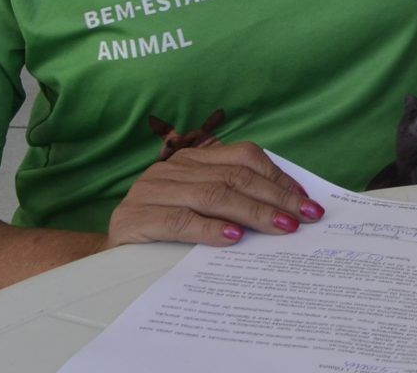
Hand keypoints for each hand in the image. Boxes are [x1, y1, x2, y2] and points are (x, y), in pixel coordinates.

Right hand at [103, 140, 319, 249]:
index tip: (308, 202)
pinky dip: (209, 228)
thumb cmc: (164, 233)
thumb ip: (235, 200)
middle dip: (275, 198)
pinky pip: (179, 220)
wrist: (109, 258)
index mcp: (192, 159)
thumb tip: (289, 209)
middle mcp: (171, 168)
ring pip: (212, 195)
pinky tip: (233, 237)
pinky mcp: (134, 218)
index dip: (279, 178)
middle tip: (305, 217)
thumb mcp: (201, 209)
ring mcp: (150, 190)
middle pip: (234, 177)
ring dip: (252, 212)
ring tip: (280, 226)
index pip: (244, 158)